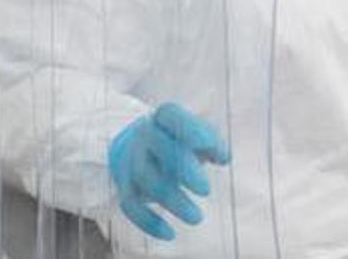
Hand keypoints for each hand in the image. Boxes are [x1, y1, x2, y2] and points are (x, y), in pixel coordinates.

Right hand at [108, 103, 230, 240]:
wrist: (136, 145)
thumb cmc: (176, 140)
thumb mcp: (194, 134)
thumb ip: (211, 143)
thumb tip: (223, 157)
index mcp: (162, 118)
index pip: (171, 114)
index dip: (190, 129)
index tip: (210, 147)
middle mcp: (143, 135)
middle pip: (157, 146)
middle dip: (182, 168)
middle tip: (206, 190)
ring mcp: (130, 159)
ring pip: (145, 177)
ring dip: (171, 200)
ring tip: (197, 217)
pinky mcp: (124, 184)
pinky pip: (130, 204)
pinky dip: (148, 222)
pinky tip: (170, 233)